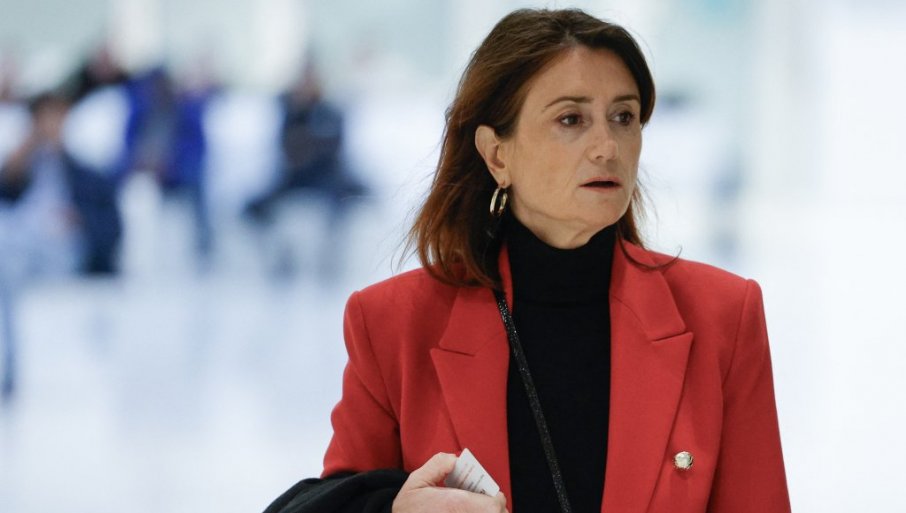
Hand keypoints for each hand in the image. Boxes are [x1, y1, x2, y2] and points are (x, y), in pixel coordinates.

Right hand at [392, 452, 507, 512]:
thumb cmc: (408, 510)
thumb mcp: (416, 482)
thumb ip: (437, 465)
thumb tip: (455, 459)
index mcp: (455, 505)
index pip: (494, 505)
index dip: (493, 498)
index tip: (483, 494)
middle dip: (492, 508)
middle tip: (479, 503)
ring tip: (473, 509)